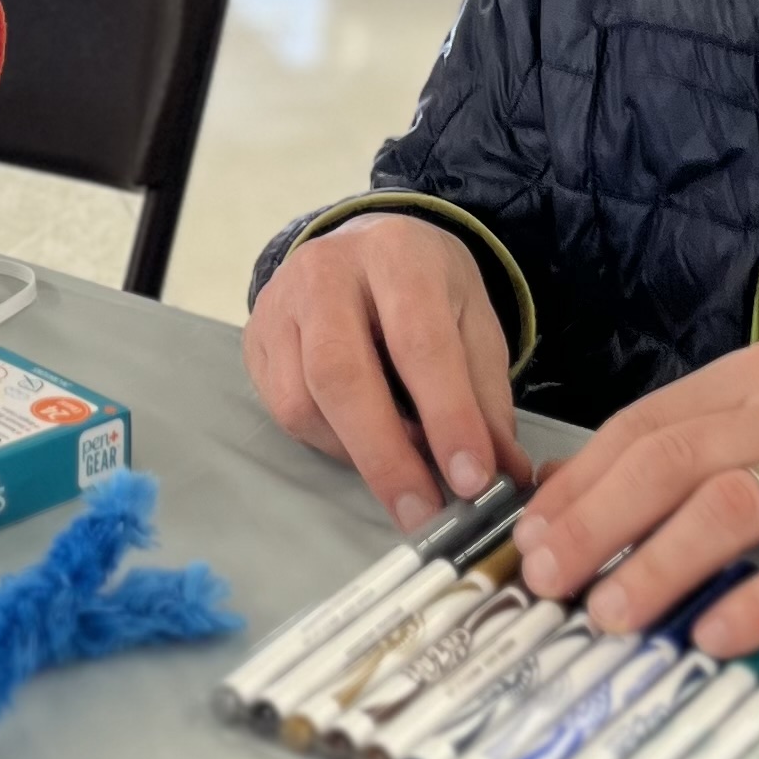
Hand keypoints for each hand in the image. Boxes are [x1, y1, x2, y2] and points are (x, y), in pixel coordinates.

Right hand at [243, 214, 525, 529]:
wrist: (363, 246)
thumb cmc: (426, 290)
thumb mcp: (473, 324)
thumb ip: (486, 398)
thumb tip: (504, 475)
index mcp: (396, 254)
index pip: (419, 341)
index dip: (447, 416)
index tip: (472, 479)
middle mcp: (325, 270)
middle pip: (340, 372)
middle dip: (385, 455)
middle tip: (423, 512)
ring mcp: (279, 303)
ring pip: (301, 401)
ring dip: (356, 454)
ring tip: (403, 468)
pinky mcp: (254, 338)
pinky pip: (282, 411)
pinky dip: (328, 443)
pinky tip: (362, 441)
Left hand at [513, 346, 758, 656]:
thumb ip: (681, 455)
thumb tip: (569, 504)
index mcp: (749, 384)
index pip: (642, 426)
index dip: (579, 484)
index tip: (528, 537)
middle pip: (673, 461)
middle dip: (598, 523)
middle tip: (549, 579)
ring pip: (731, 506)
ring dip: (660, 564)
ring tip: (613, 616)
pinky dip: (756, 602)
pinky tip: (715, 638)